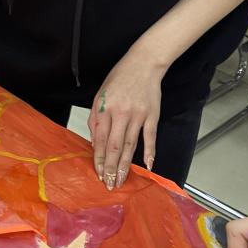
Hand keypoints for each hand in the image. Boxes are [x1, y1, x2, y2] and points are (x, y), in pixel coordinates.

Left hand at [87, 48, 163, 189]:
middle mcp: (120, 113)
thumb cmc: (118, 79)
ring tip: (122, 180)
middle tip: (110, 184)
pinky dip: (150, 152)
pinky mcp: (152, 115)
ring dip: (126, 165)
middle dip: (111, 168)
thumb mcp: (99, 95)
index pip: (101, 140)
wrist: (143, 63)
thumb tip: (96, 143)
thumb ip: (96, 119)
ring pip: (131, 145)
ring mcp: (138, 115)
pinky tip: (149, 166)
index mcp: (104, 109)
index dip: (100, 159)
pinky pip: (150, 137)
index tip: (99, 173)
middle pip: (115, 147)